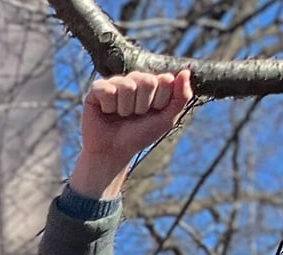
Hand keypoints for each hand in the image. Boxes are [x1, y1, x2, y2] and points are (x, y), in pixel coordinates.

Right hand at [70, 70, 193, 197]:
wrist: (113, 152)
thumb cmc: (139, 135)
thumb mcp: (167, 119)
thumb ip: (181, 96)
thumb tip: (185, 72)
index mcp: (154, 83)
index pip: (166, 80)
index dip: (160, 101)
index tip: (152, 113)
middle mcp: (135, 79)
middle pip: (148, 82)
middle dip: (142, 105)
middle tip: (134, 116)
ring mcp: (116, 82)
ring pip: (127, 86)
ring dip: (125, 109)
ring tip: (120, 116)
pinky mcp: (97, 89)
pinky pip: (107, 90)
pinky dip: (108, 107)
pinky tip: (106, 112)